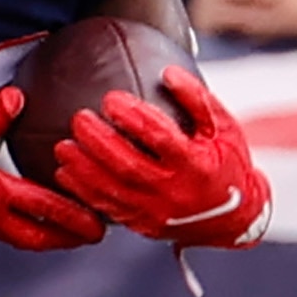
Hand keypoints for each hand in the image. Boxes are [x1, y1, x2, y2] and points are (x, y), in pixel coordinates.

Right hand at [0, 89, 103, 250]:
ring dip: (53, 238)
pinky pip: (10, 234)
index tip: (101, 217)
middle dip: (71, 237)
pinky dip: (31, 232)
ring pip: (27, 240)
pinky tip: (36, 221)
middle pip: (42, 238)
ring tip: (74, 233)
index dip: (77, 213)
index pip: (47, 207)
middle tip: (96, 233)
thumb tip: (20, 96)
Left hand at [51, 69, 271, 251]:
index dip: (133, 117)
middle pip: (128, 165)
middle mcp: (174, 191)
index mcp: (196, 164)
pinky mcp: (142, 224)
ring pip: (112, 190)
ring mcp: (156, 211)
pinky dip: (84, 191)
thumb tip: (168, 72)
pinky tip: (66, 174)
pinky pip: (108, 208)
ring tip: (63, 145)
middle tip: (79, 118)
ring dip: (84, 168)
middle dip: (99, 141)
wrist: (232, 218)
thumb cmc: (228, 164)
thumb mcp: (224, 129)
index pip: (160, 138)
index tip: (111, 99)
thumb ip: (198, 100)